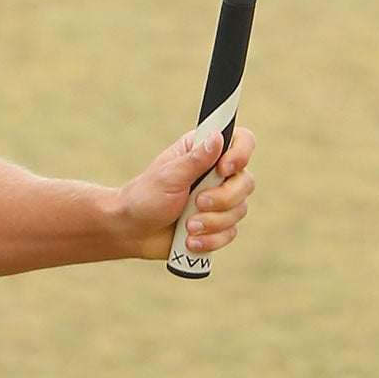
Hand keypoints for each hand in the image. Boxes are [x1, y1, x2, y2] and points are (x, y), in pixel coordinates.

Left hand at [118, 125, 255, 260]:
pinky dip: (211, 239)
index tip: (223, 169)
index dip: (240, 154)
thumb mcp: (168, 176)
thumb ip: (195, 160)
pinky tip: (190, 240)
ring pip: (240, 209)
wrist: (133, 231)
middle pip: (246, 181)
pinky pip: (231, 232)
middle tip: (197, 203)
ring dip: (212, 222)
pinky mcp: (219, 223)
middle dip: (222, 198)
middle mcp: (217, 173)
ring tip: (187, 226)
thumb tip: (218, 137)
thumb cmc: (145, 197)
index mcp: (203, 151)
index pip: (241, 141)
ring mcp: (220, 199)